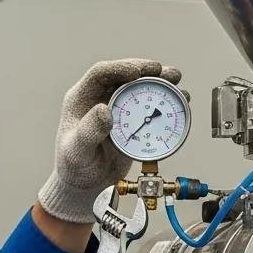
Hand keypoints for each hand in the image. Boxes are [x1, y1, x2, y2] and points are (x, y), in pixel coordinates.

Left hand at [38, 59, 182, 223]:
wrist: (85, 184)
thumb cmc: (75, 168)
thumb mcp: (78, 151)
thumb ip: (89, 132)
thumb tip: (104, 110)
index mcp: (82, 98)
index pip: (100, 73)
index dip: (120, 68)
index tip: (138, 72)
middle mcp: (100, 98)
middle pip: (125, 76)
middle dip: (147, 71)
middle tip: (167, 73)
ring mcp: (116, 108)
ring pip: (139, 88)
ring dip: (159, 83)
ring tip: (177, 82)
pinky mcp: (130, 121)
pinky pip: (147, 106)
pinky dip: (162, 102)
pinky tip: (177, 101)